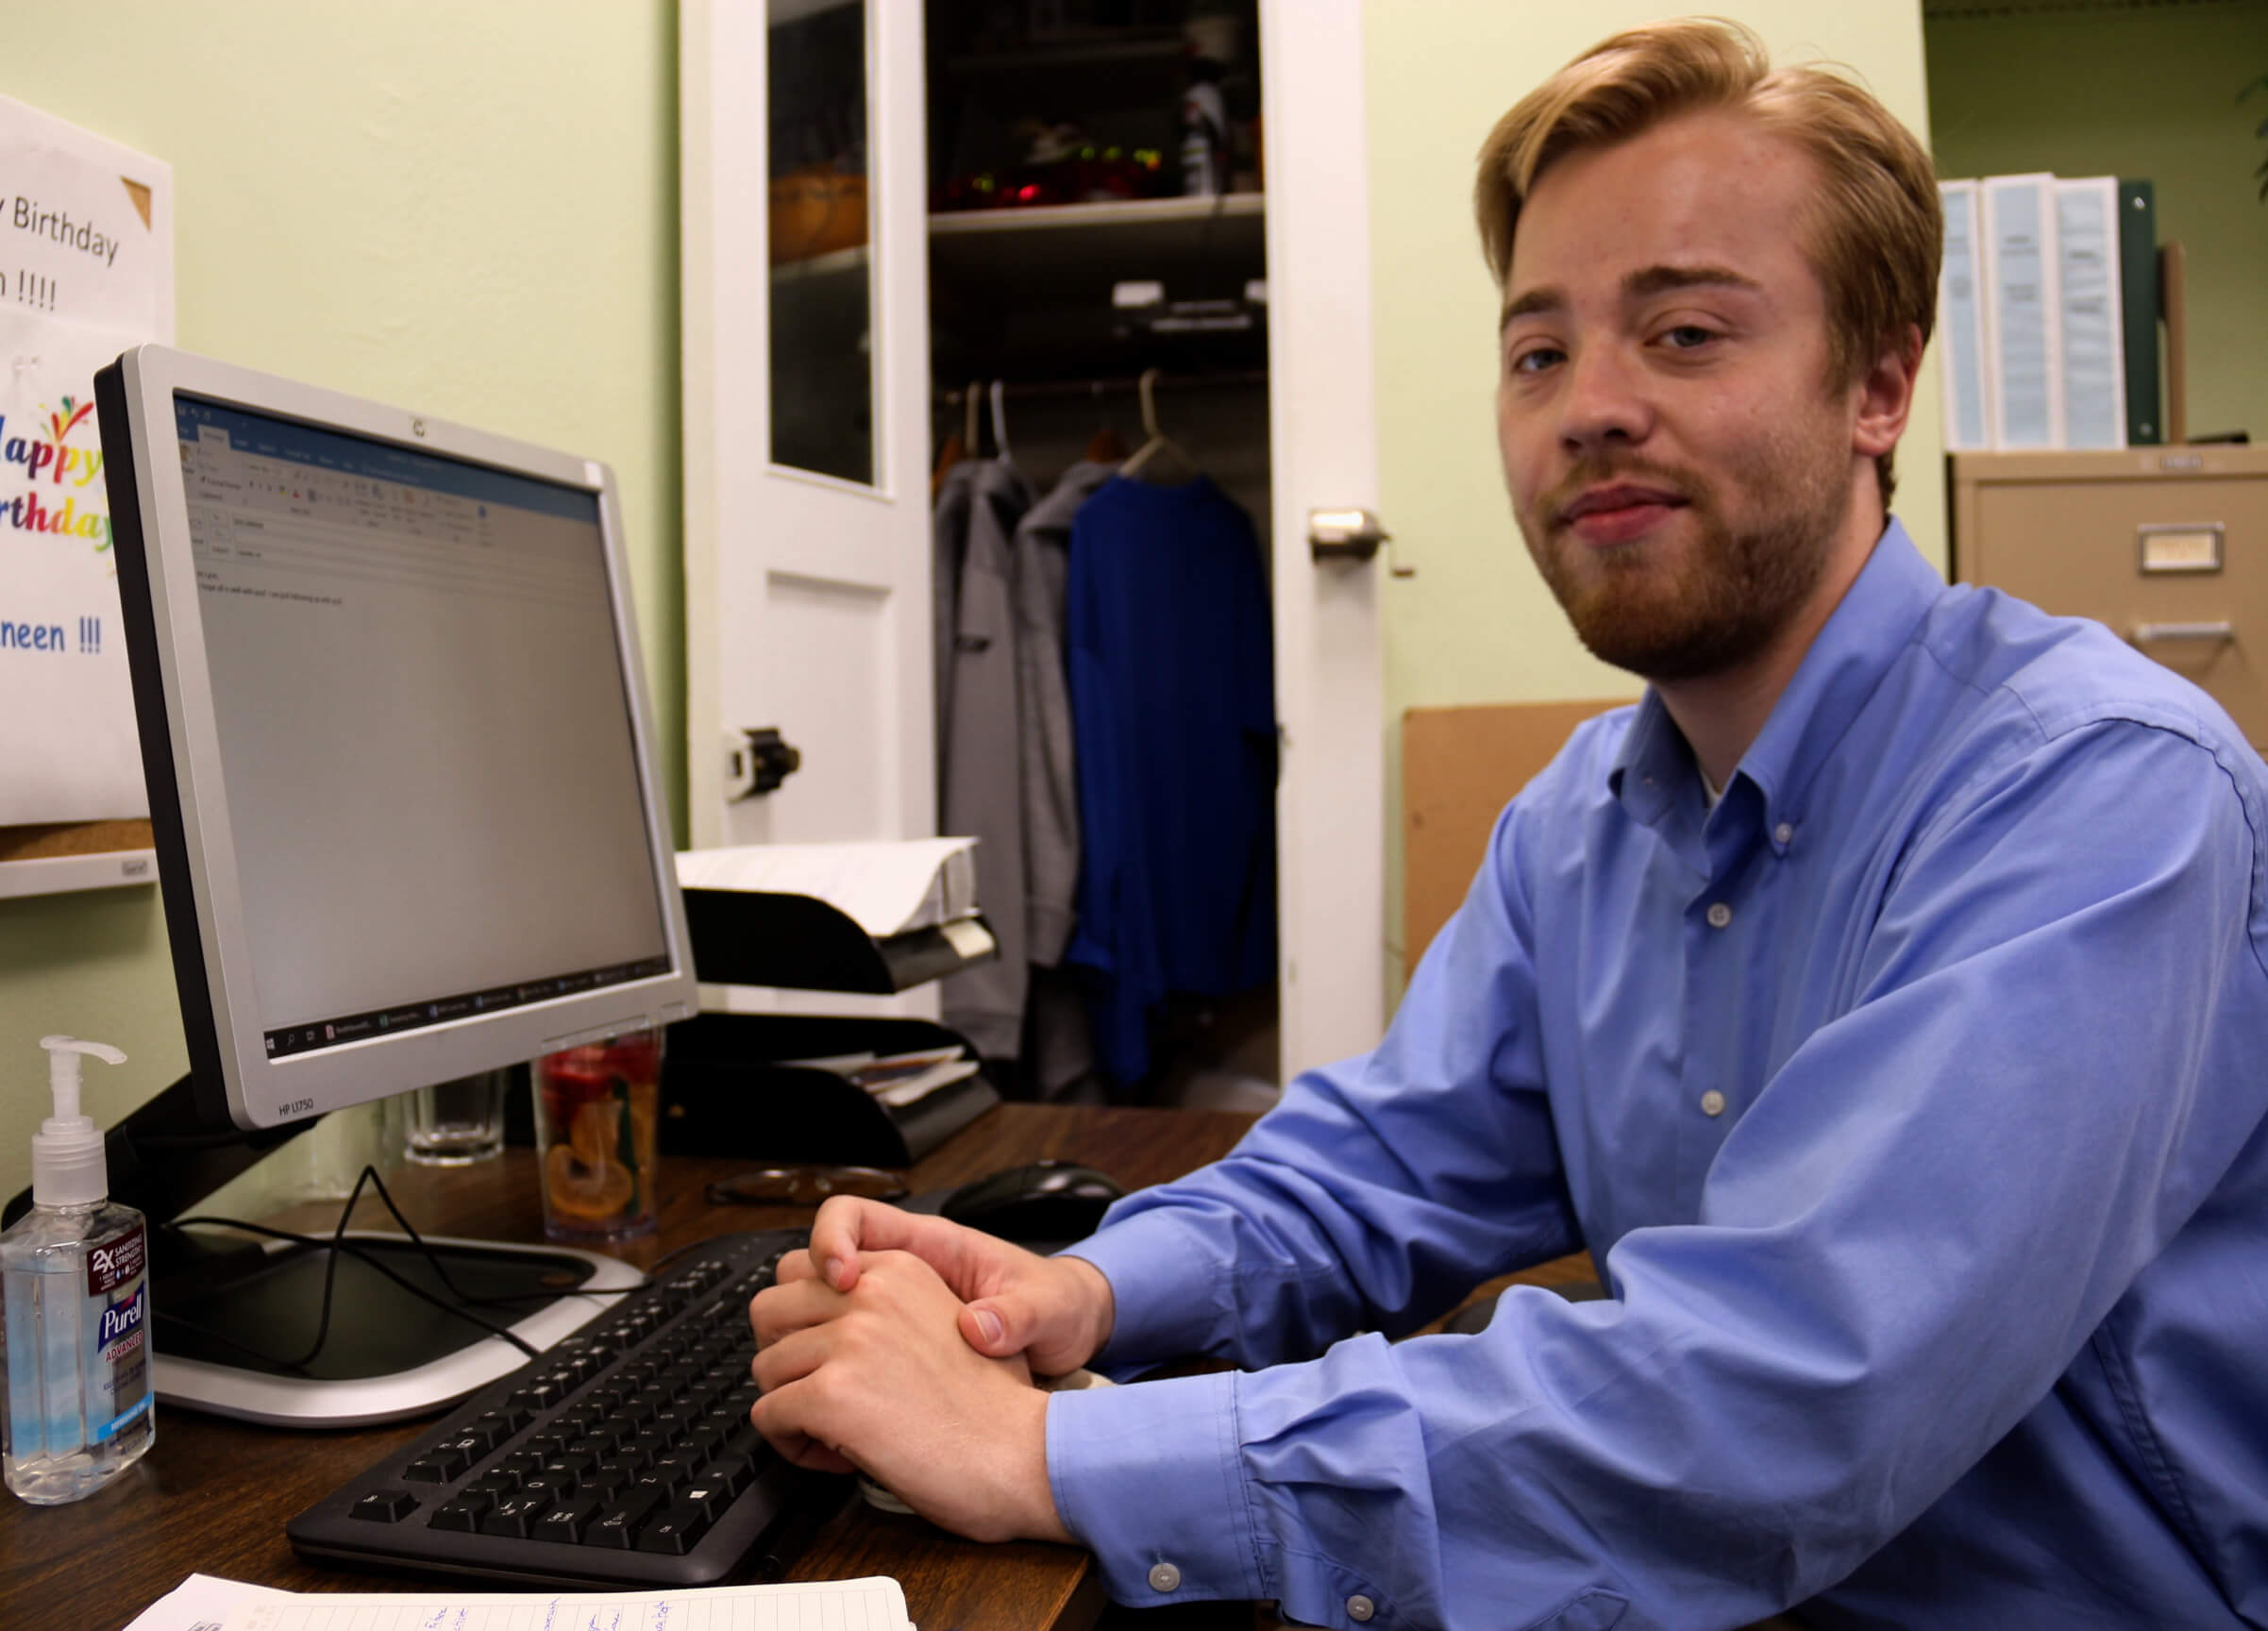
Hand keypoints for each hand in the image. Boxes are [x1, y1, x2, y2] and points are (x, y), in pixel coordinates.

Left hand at [750, 1248, 1071, 1543]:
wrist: (1022, 1453)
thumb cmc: (995, 1404)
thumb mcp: (954, 1317)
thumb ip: (895, 1306)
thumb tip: (834, 1321)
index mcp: (898, 1268)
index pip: (801, 1266)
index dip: (803, 1315)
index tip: (823, 1350)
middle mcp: (870, 1293)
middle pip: (768, 1309)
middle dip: (784, 1355)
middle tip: (820, 1391)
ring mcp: (850, 1340)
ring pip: (764, 1367)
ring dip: (790, 1406)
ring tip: (836, 1431)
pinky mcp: (833, 1393)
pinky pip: (768, 1417)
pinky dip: (794, 1446)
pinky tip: (840, 1457)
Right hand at [774, 1195, 1116, 1375]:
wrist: (1069, 1336)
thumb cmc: (1057, 1307)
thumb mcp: (1049, 1308)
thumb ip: (1019, 1314)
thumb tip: (979, 1325)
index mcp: (929, 1247)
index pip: (851, 1216)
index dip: (830, 1240)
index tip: (840, 1282)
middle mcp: (896, 1276)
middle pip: (808, 1267)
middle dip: (798, 1302)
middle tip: (810, 1345)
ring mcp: (885, 1316)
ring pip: (808, 1314)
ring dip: (801, 1347)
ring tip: (815, 1385)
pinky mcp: (884, 1355)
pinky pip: (830, 1359)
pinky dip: (823, 1382)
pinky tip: (841, 1414)